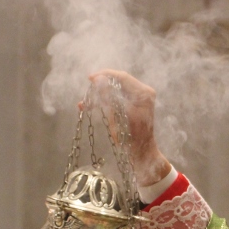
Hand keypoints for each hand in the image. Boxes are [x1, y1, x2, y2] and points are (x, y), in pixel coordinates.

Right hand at [87, 69, 171, 186]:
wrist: (140, 154)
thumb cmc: (132, 137)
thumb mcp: (119, 115)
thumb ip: (109, 96)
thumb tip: (98, 80)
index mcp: (144, 93)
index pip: (122, 77)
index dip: (105, 75)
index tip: (90, 78)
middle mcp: (142, 93)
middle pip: (117, 83)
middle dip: (101, 86)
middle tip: (88, 91)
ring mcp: (137, 100)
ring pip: (114, 92)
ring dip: (99, 96)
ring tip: (85, 103)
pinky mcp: (131, 107)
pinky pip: (115, 100)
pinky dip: (103, 102)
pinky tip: (88, 106)